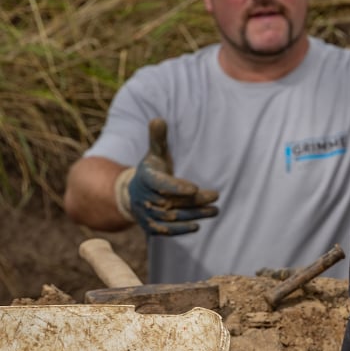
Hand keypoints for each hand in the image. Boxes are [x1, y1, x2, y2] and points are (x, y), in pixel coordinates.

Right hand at [115, 118, 219, 235]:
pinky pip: (164, 231)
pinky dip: (179, 230)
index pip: (161, 184)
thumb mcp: (154, 154)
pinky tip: (197, 225)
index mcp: (146, 179)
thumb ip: (158, 139)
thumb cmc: (152, 170)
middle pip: (171, 201)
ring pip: (170, 217)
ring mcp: (146, 213)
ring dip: (193, 215)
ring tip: (215, 210)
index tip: (195, 188)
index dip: (176, 187)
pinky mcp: (150, 226)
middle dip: (194, 201)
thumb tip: (158, 119)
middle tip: (216, 196)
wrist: (132, 194)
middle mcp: (144, 197)